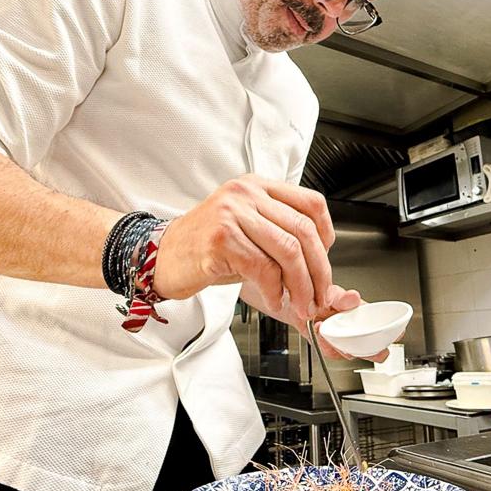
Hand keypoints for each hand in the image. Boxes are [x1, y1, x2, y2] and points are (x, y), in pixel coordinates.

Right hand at [153, 175, 334, 324]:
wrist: (162, 257)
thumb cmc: (205, 248)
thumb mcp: (247, 229)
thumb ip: (278, 233)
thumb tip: (318, 259)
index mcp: (256, 187)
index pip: (310, 203)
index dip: (327, 235)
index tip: (326, 261)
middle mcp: (245, 194)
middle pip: (303, 230)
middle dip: (319, 269)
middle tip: (320, 294)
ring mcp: (231, 214)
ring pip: (288, 250)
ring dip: (302, 285)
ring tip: (303, 304)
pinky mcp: (221, 239)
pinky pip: (263, 268)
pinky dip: (275, 290)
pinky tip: (274, 300)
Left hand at [298, 286, 399, 364]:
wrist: (299, 307)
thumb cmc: (320, 298)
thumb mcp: (332, 293)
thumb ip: (342, 297)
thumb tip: (354, 297)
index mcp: (366, 318)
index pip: (390, 329)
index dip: (394, 334)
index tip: (394, 334)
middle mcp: (359, 333)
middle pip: (376, 351)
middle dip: (370, 350)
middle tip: (356, 338)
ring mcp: (345, 343)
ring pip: (352, 354)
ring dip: (341, 344)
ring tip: (327, 328)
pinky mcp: (331, 349)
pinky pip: (332, 353)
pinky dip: (325, 343)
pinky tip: (319, 331)